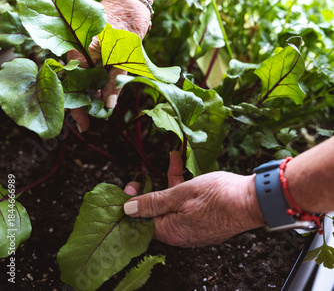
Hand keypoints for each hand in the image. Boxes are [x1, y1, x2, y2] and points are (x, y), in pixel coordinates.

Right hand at [67, 0, 150, 130]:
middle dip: (84, 104)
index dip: (77, 107)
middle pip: (77, 85)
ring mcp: (89, 53)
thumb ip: (115, 79)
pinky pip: (97, 73)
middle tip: (93, 122)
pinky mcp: (100, 53)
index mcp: (78, 51)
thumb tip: (108, 106)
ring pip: (87, 80)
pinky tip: (107, 96)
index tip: (84, 125)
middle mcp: (80, 54)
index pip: (72, 85)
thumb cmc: (126, 21)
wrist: (134, 0)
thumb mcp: (122, 53)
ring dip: (94, 95)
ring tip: (101, 112)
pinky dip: (101, 84)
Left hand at [123, 152, 264, 247]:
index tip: (129, 188)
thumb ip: (154, 201)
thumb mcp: (181, 193)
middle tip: (142, 176)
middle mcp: (181, 234)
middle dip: (150, 191)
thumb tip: (129, 209)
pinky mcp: (205, 219)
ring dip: (169, 183)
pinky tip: (184, 167)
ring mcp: (194, 228)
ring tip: (170, 160)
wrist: (253, 200)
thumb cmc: (219, 197)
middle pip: (157, 213)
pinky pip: (187, 205)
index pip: (142, 222)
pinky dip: (183, 188)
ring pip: (173, 206)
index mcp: (172, 232)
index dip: (133, 204)